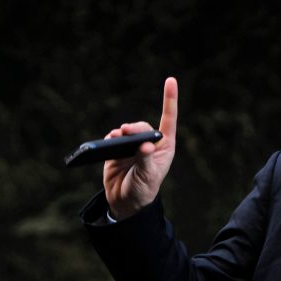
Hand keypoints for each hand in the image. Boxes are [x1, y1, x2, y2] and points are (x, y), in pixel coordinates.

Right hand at [103, 77, 177, 219]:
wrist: (124, 201)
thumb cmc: (143, 189)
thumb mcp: (148, 177)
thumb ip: (146, 161)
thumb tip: (144, 146)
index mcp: (164, 146)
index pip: (168, 119)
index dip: (169, 99)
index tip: (170, 79)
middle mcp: (149, 142)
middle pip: (143, 126)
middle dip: (135, 128)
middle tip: (126, 132)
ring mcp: (132, 145)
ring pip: (128, 131)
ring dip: (123, 132)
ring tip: (117, 136)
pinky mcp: (116, 149)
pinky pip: (113, 138)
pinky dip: (111, 138)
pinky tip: (109, 140)